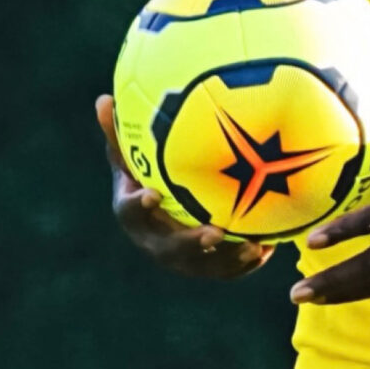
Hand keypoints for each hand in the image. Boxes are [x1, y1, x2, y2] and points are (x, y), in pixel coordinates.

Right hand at [98, 95, 269, 280]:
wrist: (162, 215)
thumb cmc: (144, 178)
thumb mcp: (131, 157)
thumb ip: (119, 133)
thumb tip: (102, 99)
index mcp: (134, 215)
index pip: (130, 212)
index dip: (138, 206)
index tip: (151, 194)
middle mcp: (155, 242)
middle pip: (170, 250)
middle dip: (192, 244)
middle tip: (214, 232)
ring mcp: (181, 260)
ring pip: (203, 266)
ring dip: (227, 259)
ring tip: (251, 246)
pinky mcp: (205, 266)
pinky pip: (226, 269)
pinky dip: (244, 263)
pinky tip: (266, 248)